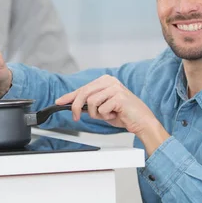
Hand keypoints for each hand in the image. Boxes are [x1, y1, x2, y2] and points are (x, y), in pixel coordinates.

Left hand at [55, 75, 169, 154]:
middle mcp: (109, 81)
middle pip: (84, 93)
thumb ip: (89, 104)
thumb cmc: (124, 114)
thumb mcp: (102, 108)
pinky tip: (115, 114)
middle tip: (75, 117)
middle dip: (76, 106)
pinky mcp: (118, 96)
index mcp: (105, 81)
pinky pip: (101, 109)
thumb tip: (73, 105)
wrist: (142, 122)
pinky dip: (106, 116)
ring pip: (91, 102)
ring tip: (107, 114)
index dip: (70, 96)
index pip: (83, 88)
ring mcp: (114, 87)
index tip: (59, 101)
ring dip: (96, 114)